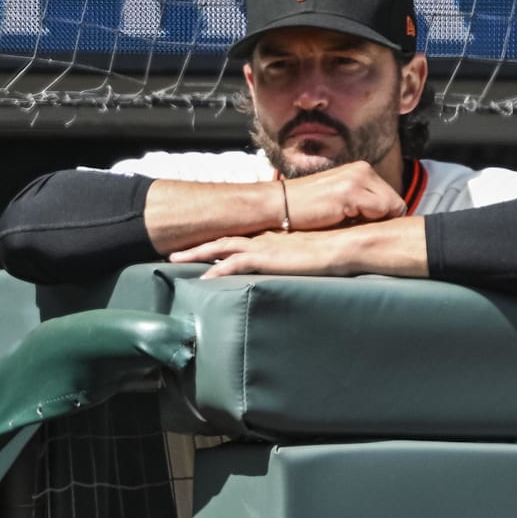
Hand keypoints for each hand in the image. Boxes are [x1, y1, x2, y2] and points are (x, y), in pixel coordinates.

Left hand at [169, 230, 346, 277]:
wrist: (341, 245)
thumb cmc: (333, 251)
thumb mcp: (310, 254)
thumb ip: (298, 259)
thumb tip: (296, 267)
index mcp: (272, 237)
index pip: (239, 238)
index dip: (218, 242)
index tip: (202, 247)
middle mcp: (263, 238)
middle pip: (222, 240)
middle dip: (198, 246)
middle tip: (175, 252)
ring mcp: (262, 247)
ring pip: (220, 247)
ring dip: (197, 253)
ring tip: (176, 260)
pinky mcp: (265, 258)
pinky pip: (233, 264)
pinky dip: (215, 270)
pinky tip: (203, 280)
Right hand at [282, 161, 405, 230]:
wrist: (278, 204)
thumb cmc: (307, 208)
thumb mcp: (341, 200)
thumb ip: (363, 203)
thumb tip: (387, 222)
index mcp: (361, 170)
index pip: (393, 198)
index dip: (385, 218)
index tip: (369, 228)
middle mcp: (363, 169)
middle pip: (396, 203)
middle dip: (383, 221)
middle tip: (360, 230)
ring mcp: (357, 179)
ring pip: (392, 207)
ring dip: (376, 222)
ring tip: (352, 227)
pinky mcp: (351, 192)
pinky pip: (381, 211)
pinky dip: (370, 223)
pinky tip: (348, 225)